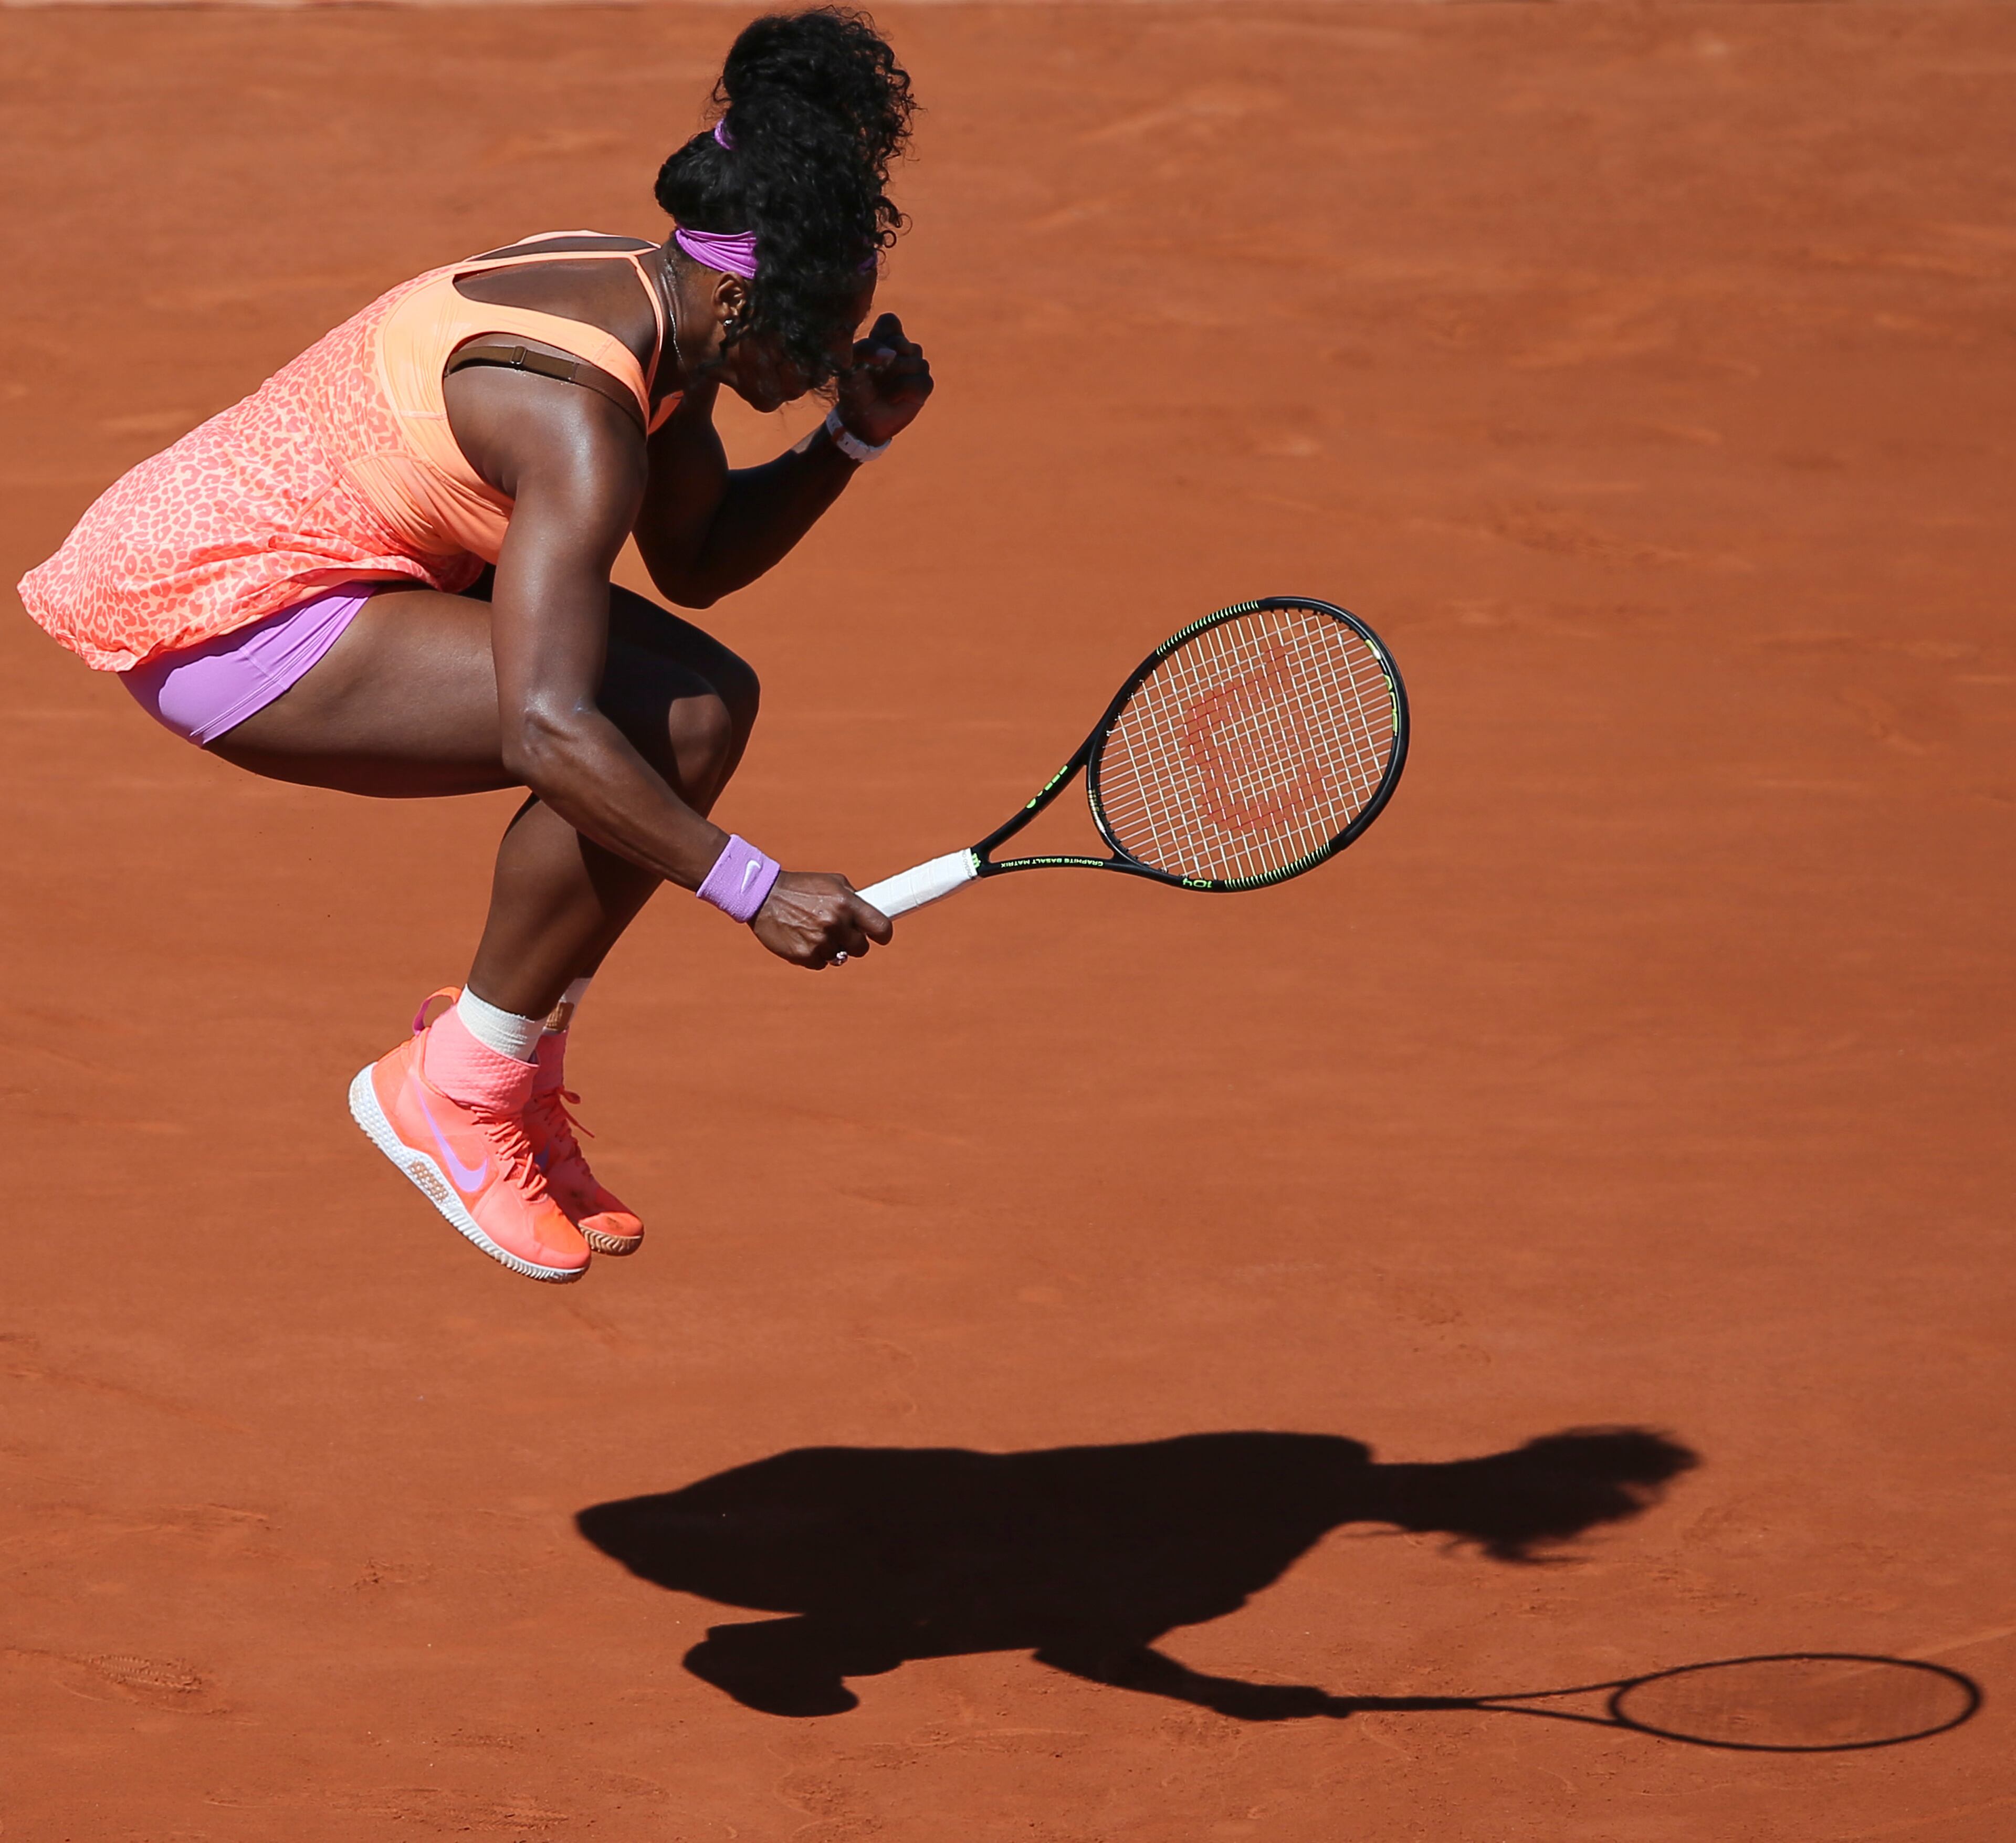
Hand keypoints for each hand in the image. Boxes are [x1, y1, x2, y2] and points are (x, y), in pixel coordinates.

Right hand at [750, 871, 894, 969]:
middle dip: (854, 942)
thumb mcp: (832, 883)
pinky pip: (821, 963)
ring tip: (814, 931)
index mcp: (846, 903)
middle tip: (840, 932)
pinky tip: (802, 938)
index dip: (883, 934)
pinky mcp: (805, 955)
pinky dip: (814, 954)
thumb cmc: (801, 887)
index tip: (880, 936)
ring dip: (832, 948)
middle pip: (861, 948)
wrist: (763, 896)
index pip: (881, 927)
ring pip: (840, 957)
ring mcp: (820, 941)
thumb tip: (872, 914)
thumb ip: (854, 899)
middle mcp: (835, 923)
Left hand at [834, 313, 932, 448]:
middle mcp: (902, 350)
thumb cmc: (854, 390)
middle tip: (874, 376)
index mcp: (884, 339)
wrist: (860, 420)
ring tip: (883, 389)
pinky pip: (921, 381)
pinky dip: (903, 390)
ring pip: (915, 362)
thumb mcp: (850, 366)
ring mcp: (916, 366)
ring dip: (894, 378)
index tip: (870, 353)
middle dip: (885, 362)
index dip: (882, 335)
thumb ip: (865, 350)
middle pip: (902, 343)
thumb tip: (891, 355)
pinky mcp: (924, 386)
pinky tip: (893, 398)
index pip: (891, 321)